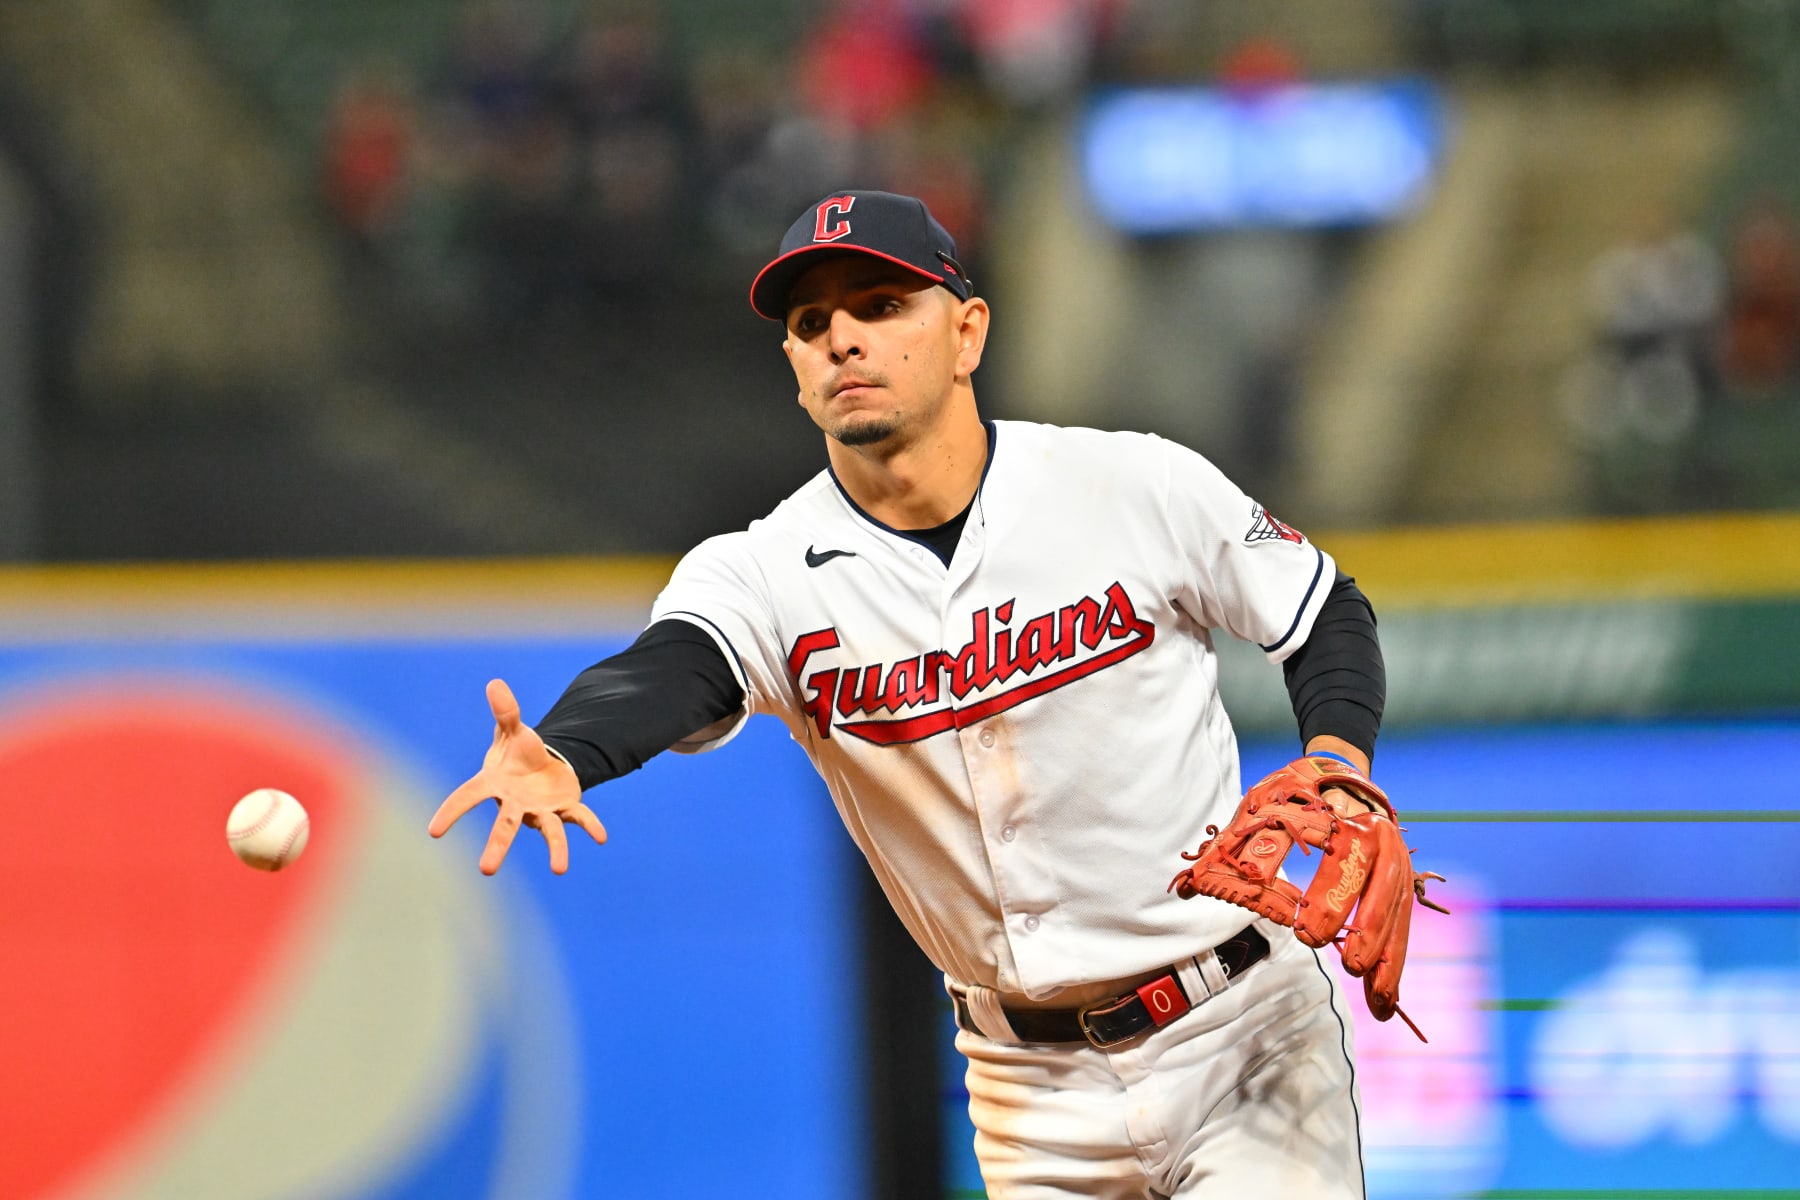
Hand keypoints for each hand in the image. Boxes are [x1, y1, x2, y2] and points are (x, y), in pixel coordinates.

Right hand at [429, 678, 606, 874]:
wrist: (544, 766)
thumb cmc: (519, 752)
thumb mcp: (512, 730)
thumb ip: (505, 711)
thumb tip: (496, 683)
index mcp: (495, 784)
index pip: (468, 796)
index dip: (451, 811)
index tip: (433, 831)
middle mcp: (515, 803)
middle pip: (504, 826)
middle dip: (496, 847)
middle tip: (485, 871)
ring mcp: (540, 810)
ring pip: (547, 831)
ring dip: (555, 849)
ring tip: (560, 869)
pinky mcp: (564, 808)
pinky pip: (578, 817)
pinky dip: (590, 825)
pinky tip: (601, 837)